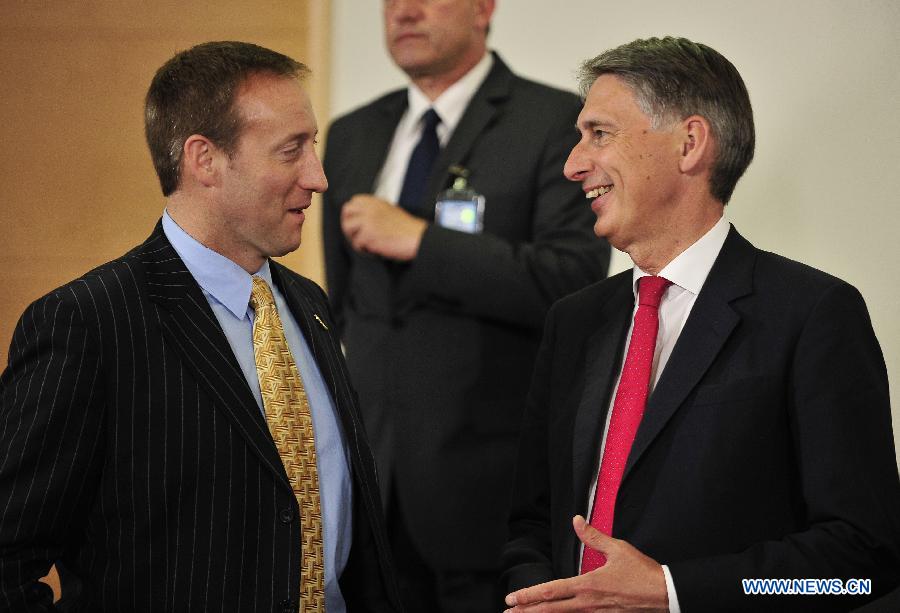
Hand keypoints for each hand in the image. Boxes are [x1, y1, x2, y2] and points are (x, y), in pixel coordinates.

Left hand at [340, 194, 426, 260]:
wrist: (418, 238)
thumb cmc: (408, 229)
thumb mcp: (391, 211)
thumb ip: (375, 211)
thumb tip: (361, 218)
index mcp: (376, 202)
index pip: (353, 202)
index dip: (352, 213)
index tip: (356, 222)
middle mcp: (370, 209)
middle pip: (346, 212)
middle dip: (348, 224)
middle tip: (356, 234)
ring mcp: (368, 221)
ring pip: (347, 227)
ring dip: (355, 237)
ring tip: (366, 243)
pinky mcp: (368, 235)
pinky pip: (356, 243)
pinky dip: (364, 249)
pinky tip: (374, 249)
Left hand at [504, 515, 668, 611]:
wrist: (665, 594)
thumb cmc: (642, 572)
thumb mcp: (617, 549)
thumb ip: (593, 537)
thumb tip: (577, 521)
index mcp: (588, 585)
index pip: (552, 591)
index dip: (530, 595)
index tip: (513, 598)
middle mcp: (588, 603)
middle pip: (552, 610)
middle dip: (528, 611)